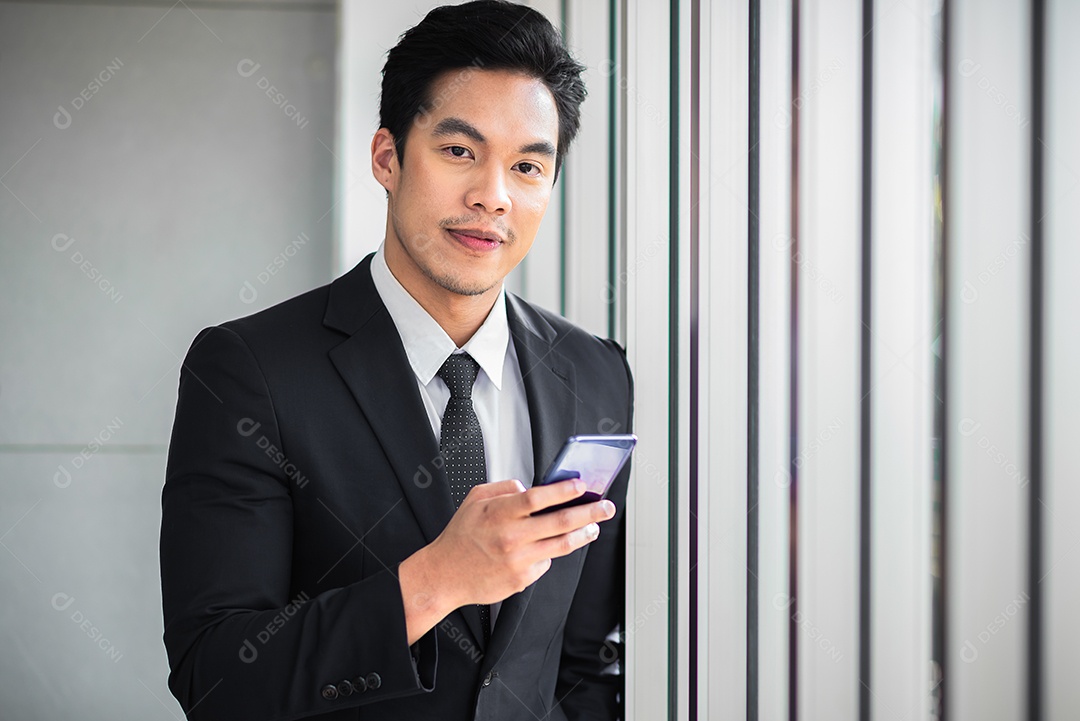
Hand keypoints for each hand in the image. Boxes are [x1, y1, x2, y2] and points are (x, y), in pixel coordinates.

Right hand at [398, 478, 615, 643]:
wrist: (445, 575)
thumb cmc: (460, 537)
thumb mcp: (474, 500)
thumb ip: (502, 488)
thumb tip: (527, 487)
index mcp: (499, 514)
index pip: (538, 498)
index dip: (563, 490)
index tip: (580, 485)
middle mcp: (511, 537)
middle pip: (560, 522)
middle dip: (589, 512)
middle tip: (605, 506)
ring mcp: (518, 560)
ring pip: (562, 545)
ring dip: (583, 534)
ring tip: (594, 526)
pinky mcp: (522, 579)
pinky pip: (545, 563)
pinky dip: (550, 553)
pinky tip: (548, 547)